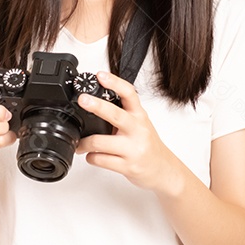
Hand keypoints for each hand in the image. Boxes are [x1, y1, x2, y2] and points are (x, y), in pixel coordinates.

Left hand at [75, 71, 186, 194]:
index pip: (129, 93)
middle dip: (96, 106)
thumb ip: (123, 113)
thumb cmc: (148, 145)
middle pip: (115, 114)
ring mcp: (133, 149)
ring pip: (100, 142)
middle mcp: (137, 130)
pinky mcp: (127, 166)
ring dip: (84, 143)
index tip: (100, 75)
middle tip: (82, 100)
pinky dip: (91, 157)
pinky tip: (92, 156)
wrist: (164, 170)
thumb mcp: (140, 124)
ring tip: (80, 144)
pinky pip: (100, 160)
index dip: (114, 82)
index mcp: (139, 116)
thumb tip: (95, 101)